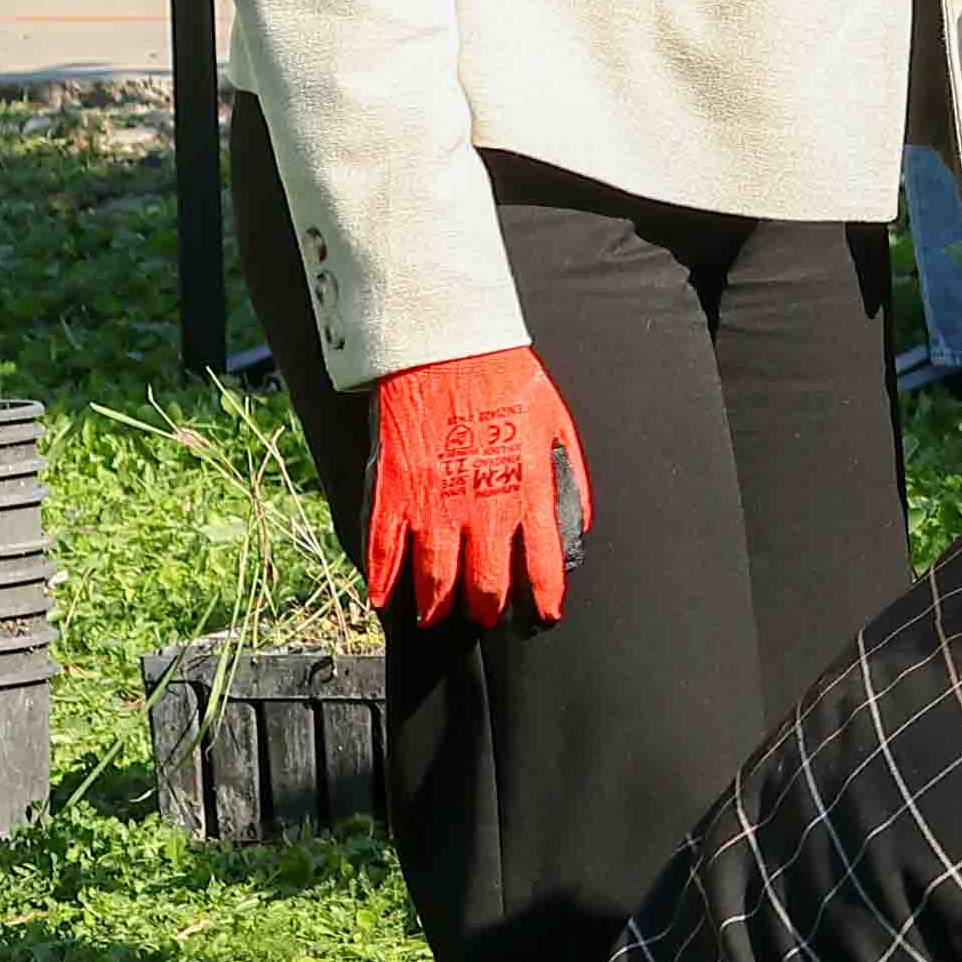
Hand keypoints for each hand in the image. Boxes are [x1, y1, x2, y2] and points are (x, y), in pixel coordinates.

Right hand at [364, 345, 588, 630]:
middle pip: (485, 582)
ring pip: (434, 576)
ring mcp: (434, 501)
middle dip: (485, 608)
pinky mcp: (394, 489)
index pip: (543, 563)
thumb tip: (579, 522)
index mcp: (526, 490)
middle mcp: (481, 506)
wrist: (445, 344)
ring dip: (435, 606)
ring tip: (435, 617)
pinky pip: (384, 547)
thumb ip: (568, 476)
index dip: (544, 598)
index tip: (543, 616)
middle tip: (483, 616)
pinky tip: (384, 599)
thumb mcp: (557, 423)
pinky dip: (382, 579)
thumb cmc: (506, 377)